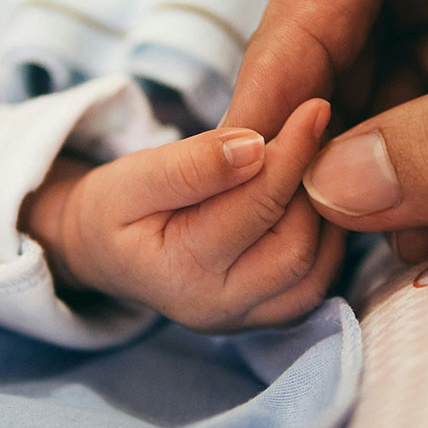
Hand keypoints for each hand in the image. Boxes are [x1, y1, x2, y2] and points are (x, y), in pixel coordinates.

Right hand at [19, 99, 343, 331]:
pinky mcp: (263, 317)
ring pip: (316, 272)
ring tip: (312, 165)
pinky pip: (315, 285)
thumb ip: (191, 164)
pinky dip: (325, 241)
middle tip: (315, 135)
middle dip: (311, 187)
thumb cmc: (116, 208)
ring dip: (324, 215)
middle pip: (296, 248)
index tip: (314, 108)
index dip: (292, 153)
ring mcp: (244, 320)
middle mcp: (218, 308)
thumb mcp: (134, 177)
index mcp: (181, 271)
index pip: (256, 207)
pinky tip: (311, 200)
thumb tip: (255, 146)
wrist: (103, 251)